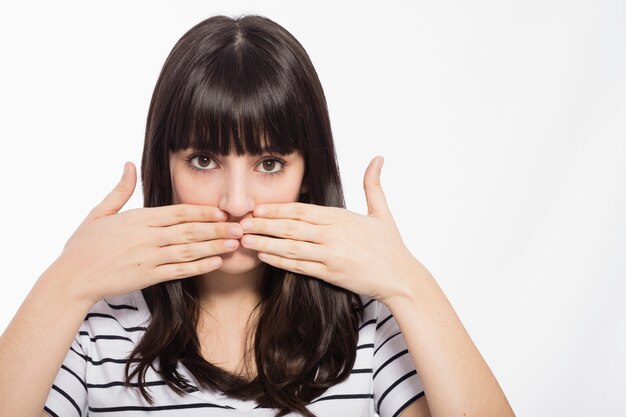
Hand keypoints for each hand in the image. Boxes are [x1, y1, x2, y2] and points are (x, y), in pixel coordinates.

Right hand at [52, 162, 243, 304]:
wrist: (72, 278)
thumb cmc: (84, 245)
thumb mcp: (100, 212)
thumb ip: (121, 190)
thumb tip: (129, 164)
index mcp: (139, 219)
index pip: (178, 212)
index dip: (203, 211)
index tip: (222, 211)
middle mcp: (148, 237)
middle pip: (190, 230)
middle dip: (217, 229)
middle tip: (240, 227)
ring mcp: (150, 258)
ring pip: (189, 250)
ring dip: (215, 247)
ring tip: (235, 244)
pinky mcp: (149, 277)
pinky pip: (180, 271)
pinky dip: (200, 267)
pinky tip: (216, 263)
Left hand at [239, 156, 426, 302]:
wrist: (400, 277)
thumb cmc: (390, 246)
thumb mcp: (382, 211)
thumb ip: (372, 184)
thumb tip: (378, 158)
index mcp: (341, 217)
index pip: (302, 210)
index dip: (277, 208)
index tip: (258, 207)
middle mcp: (332, 234)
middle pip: (291, 226)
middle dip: (263, 224)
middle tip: (241, 222)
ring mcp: (330, 254)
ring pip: (290, 247)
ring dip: (265, 242)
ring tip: (245, 239)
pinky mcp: (330, 273)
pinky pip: (299, 266)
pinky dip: (279, 261)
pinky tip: (264, 256)